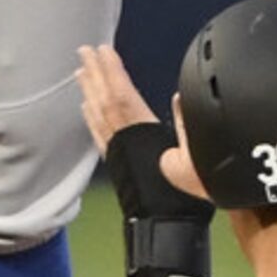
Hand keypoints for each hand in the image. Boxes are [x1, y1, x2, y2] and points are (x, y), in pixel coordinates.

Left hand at [78, 45, 207, 199]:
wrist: (167, 228)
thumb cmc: (184, 196)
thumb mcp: (195, 157)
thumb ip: (185, 126)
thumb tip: (178, 97)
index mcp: (142, 135)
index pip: (123, 95)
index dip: (112, 71)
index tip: (104, 49)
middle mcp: (124, 141)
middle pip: (104, 101)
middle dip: (95, 74)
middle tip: (84, 50)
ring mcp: (116, 153)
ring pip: (97, 115)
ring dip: (89, 91)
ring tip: (81, 71)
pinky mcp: (114, 164)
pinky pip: (97, 133)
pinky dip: (90, 116)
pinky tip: (86, 107)